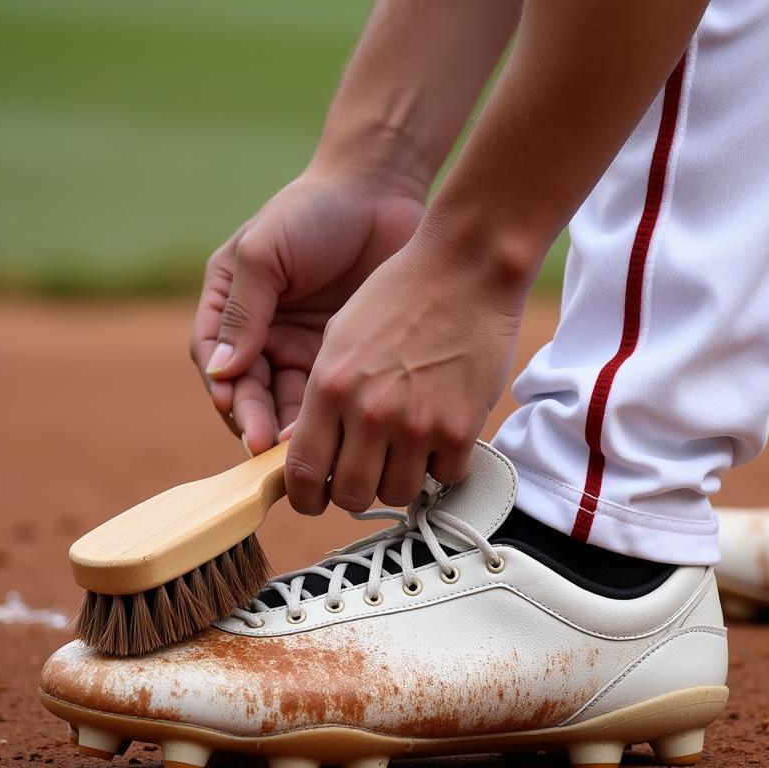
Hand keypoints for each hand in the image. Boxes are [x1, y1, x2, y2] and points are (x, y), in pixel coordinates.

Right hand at [190, 170, 424, 452]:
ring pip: (288, 402)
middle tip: (272, 450)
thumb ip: (243, 311)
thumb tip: (222, 373)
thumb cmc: (312, 211)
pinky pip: (328, 396)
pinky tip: (337, 433)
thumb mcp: (265, 253)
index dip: (227, 394)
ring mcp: (302, 346)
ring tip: (305, 450)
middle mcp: (261, 332)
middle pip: (250, 392)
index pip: (216, 361)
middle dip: (258, 423)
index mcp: (230, 306)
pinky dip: (328, 417)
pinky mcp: (341, 354)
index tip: (241, 419)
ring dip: (292, 429)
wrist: (380, 191)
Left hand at [284, 234, 528, 512]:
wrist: (466, 268)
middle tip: (366, 475)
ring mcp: (417, 424)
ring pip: (398, 495)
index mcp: (328, 387)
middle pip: (351, 496)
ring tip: (406, 452)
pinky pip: (445, 477)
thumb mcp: (339, 337)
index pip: (302, 473)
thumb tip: (310, 445)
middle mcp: (369, 412)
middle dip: (353, 493)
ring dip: (399, 481)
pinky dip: (442, 467)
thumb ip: (322, 395)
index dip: (305, 498)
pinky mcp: (461, 428)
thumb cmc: (400, 294)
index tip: (313, 499)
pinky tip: (441, 438)